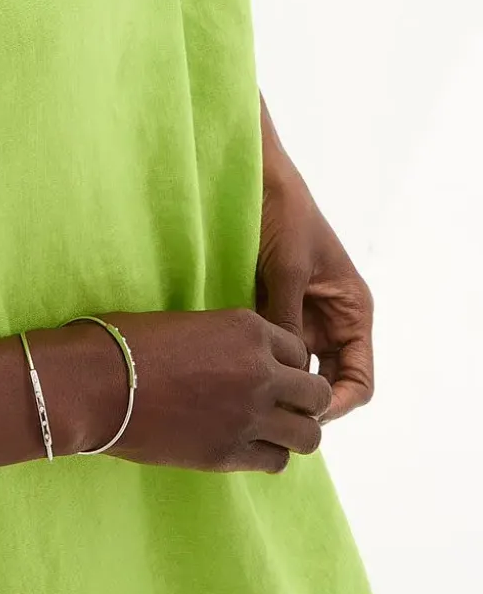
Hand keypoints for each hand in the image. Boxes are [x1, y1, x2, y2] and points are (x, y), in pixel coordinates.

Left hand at [253, 154, 373, 426]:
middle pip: (327, 382)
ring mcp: (300, 316)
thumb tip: (281, 374)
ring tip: (249, 399)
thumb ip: (287, 319)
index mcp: (352, 311)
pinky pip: (271, 349)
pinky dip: (260, 363)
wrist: (253, 178)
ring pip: (296, 370)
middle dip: (304, 402)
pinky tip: (236, 372)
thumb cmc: (283, 214)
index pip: (358, 379)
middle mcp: (330, 321)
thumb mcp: (288, 268)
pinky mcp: (271, 309)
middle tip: (270, 416)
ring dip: (279, 385)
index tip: (303, 412)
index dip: (336, 403)